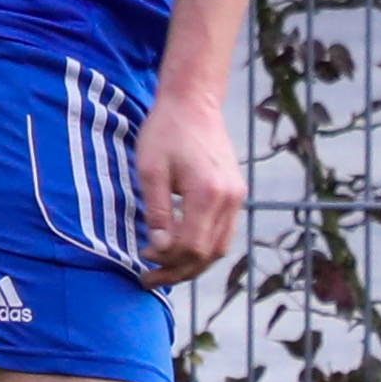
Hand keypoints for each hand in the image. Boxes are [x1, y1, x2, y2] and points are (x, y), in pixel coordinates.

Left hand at [133, 91, 247, 283]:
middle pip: (209, 254)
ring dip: (192, 264)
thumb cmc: (166, 132)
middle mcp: (229, 199)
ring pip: (220, 248)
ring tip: (164, 271)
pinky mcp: (236, 193)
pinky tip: (181, 251)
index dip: (167, 261)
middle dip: (178, 271)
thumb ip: (157, 211)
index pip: (192, 246)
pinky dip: (204, 248)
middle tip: (149, 279)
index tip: (143, 256)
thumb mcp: (150, 170)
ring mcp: (237, 197)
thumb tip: (159, 247)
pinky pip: (223, 233)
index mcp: (208, 193)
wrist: (194, 103)